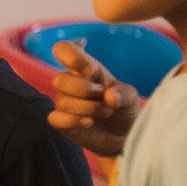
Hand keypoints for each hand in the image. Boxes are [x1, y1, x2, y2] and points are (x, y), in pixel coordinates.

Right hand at [47, 39, 139, 156]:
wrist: (124, 136)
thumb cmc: (124, 110)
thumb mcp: (132, 98)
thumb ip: (123, 93)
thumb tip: (109, 96)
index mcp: (85, 69)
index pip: (64, 50)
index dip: (71, 56)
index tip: (90, 71)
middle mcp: (70, 83)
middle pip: (59, 79)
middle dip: (84, 90)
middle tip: (104, 97)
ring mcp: (64, 103)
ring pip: (63, 102)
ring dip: (88, 108)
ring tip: (106, 112)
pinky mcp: (62, 122)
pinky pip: (55, 119)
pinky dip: (73, 121)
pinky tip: (89, 122)